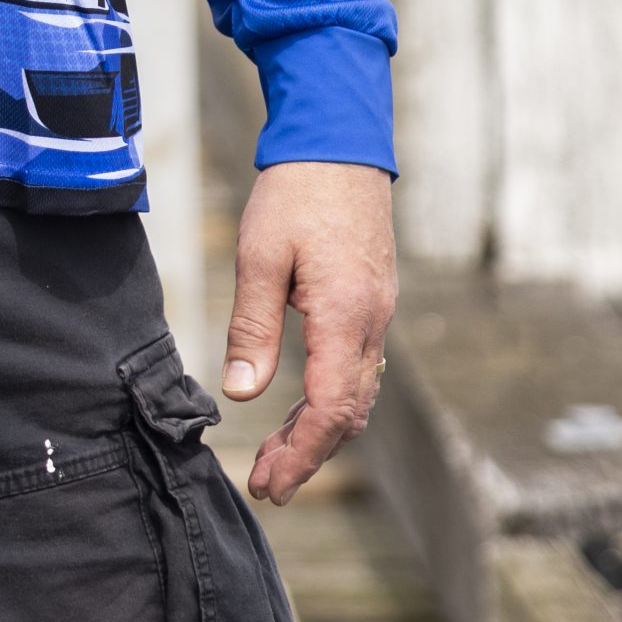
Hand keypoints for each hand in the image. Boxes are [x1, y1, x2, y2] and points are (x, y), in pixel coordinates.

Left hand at [218, 160, 396, 504]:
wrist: (338, 138)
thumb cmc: (295, 190)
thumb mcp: (261, 254)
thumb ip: (253, 326)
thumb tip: (242, 392)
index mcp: (346, 314)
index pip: (331, 409)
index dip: (301, 453)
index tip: (269, 482)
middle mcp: (373, 321)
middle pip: (349, 412)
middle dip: (309, 453)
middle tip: (268, 483)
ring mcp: (379, 309)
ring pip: (357, 391)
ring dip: (320, 427)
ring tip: (277, 451)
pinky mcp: (373, 296)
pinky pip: (359, 364)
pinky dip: (333, 395)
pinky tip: (302, 401)